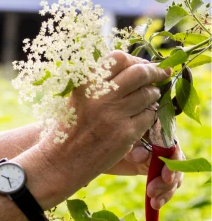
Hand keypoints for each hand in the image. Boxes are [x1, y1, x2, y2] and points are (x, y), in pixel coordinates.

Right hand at [44, 52, 170, 190]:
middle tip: (161, 75)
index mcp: (85, 83)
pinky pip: (148, 117)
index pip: (119, 58)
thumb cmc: (68, 129)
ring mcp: (114, 114)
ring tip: (146, 100)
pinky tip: (138, 120)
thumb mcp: (76, 98)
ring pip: (148, 94)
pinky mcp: (125, 133)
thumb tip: (134, 67)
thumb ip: (99, 83)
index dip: (136, 60)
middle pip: (139, 73)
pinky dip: (147, 117)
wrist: (59, 162)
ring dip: (152, 95)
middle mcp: (100, 96)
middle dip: (154, 72)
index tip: (142, 65)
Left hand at [106, 124, 184, 209]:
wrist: (96, 154)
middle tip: (151, 191)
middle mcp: (160, 146)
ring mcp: (159, 161)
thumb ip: (131, 148)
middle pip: (175, 163)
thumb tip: (141, 155)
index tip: (164, 176)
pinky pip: (166, 185)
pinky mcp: (155, 174)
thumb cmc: (106, 143)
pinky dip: (163, 195)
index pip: (171, 145)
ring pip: (173, 176)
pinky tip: (156, 204)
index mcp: (154, 132)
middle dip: (167, 179)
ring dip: (166, 190)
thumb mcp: (117, 145)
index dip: (171, 161)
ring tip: (154, 202)